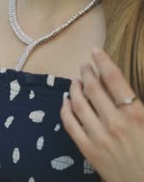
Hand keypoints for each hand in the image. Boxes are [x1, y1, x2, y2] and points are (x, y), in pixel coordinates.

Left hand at [60, 46, 143, 181]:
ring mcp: (99, 136)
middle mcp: (115, 123)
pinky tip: (65, 102)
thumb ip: (139, 105)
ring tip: (74, 80)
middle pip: (94, 89)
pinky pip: (70, 125)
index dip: (103, 62)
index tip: (95, 51)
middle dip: (86, 73)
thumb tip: (125, 89)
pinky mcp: (88, 149)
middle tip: (83, 66)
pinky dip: (65, 110)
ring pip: (79, 104)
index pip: (115, 80)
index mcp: (137, 114)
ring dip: (74, 89)